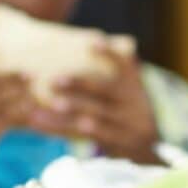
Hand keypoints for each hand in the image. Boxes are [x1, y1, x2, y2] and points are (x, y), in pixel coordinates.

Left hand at [28, 44, 161, 163]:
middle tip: (54, 79)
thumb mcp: (132, 88)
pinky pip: (83, 136)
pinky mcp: (114, 142)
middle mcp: (132, 104)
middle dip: (80, 85)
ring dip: (72, 109)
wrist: (147, 146)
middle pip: (105, 92)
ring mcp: (125, 125)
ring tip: (52, 103)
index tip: (92, 43)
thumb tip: (124, 40)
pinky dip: (60, 128)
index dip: (111, 54)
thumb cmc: (128, 107)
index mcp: (134, 86)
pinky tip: (40, 122)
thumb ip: (125, 66)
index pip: (125, 66)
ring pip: (95, 116)